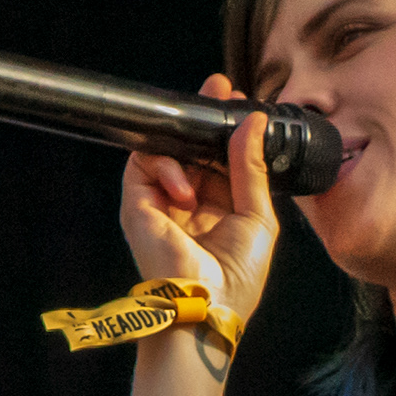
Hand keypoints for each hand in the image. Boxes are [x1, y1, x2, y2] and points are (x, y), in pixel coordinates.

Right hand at [115, 76, 280, 335]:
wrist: (210, 306)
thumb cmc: (236, 275)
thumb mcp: (258, 215)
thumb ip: (252, 168)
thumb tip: (254, 123)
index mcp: (216, 203)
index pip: (215, 154)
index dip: (223, 126)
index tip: (234, 97)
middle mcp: (187, 200)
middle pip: (189, 146)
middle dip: (202, 118)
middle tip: (219, 90)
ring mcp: (160, 202)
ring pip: (164, 150)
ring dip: (186, 143)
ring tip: (206, 153)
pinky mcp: (138, 207)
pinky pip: (142, 166)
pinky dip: (166, 168)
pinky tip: (187, 191)